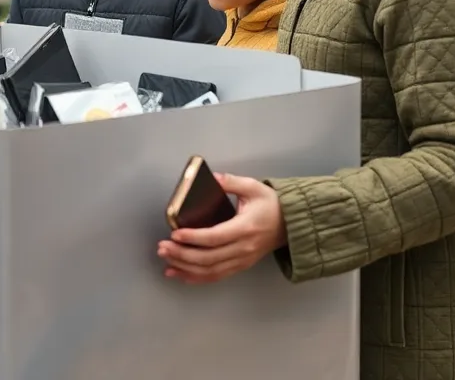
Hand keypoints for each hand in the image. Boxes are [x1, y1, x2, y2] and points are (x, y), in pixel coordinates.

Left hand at [156, 173, 286, 283]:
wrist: (292, 224)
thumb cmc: (271, 205)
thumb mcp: (254, 187)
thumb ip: (231, 182)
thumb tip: (213, 178)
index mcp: (246, 228)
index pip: (215, 237)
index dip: (193, 237)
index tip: (175, 234)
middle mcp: (244, 248)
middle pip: (209, 258)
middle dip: (183, 254)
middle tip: (163, 247)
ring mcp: (242, 260)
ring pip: (211, 271)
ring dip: (186, 268)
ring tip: (166, 260)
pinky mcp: (241, 266)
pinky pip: (217, 276)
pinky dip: (196, 277)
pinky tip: (180, 274)